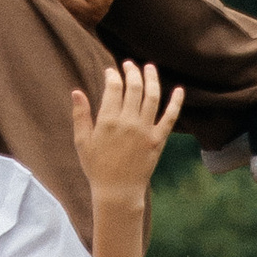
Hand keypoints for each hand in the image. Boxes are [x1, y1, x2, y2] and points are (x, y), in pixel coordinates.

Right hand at [69, 59, 183, 217]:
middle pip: (134, 87)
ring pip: (152, 97)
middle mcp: (129, 122)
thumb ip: (80, 115)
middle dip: (132, 71)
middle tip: (129, 65)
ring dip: (152, 79)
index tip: (111, 71)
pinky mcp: (159, 140)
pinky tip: (179, 90)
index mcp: (108, 121)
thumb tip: (76, 91)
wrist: (118, 192)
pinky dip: (176, 102)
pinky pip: (170, 117)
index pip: (114, 87)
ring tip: (149, 68)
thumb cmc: (96, 167)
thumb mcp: (82, 141)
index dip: (113, 75)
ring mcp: (146, 130)